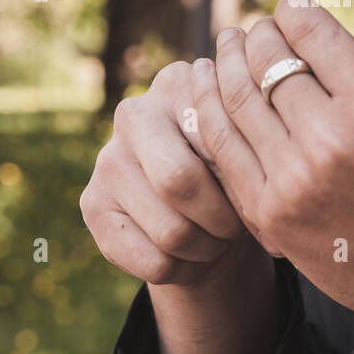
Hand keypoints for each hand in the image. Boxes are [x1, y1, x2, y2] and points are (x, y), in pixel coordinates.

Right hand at [80, 60, 272, 291]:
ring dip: (207, 249)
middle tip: (237, 226)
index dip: (246, 180)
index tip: (261, 195)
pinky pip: (152, 261)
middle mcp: (134, 113)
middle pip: (180, 182)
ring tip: (217, 238)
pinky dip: (183, 270)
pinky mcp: (91, 206)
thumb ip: (247, 150)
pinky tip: (189, 255)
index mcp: (178, 83)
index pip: (216, 138)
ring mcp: (106, 159)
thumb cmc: (235, 175)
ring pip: (171, 232)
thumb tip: (248, 181)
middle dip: (223, 219)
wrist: (204, 217)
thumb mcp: (249, 153)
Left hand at [192, 0, 353, 321]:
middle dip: (258, 33)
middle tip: (258, 29)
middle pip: (265, 59)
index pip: (307, 29)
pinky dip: (210, 110)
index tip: (293, 10)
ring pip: (234, 98)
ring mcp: (291, 181)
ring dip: (226, 63)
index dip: (293, 9)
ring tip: (230, 48)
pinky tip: (214, 93)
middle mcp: (328, 142)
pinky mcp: (265, 213)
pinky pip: (220, 147)